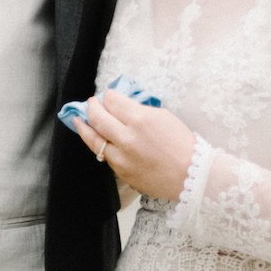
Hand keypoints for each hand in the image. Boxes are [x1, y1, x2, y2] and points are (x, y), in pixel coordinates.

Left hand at [74, 89, 196, 200]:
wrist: (190, 174)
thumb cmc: (180, 142)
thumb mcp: (161, 116)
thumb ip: (138, 109)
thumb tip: (120, 105)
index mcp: (139, 119)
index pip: (112, 101)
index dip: (108, 95)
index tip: (107, 95)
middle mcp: (126, 138)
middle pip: (98, 118)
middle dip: (92, 107)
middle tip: (90, 103)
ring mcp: (121, 158)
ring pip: (93, 140)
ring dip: (85, 127)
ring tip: (79, 120)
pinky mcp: (121, 173)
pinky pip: (105, 156)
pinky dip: (99, 145)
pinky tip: (96, 139)